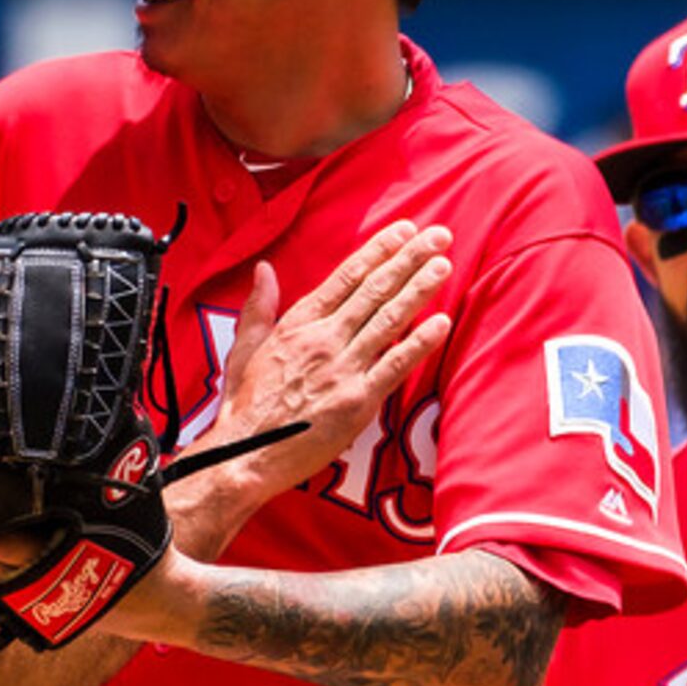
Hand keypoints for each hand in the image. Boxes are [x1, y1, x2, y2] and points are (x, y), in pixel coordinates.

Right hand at [174, 221, 452, 532]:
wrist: (244, 455)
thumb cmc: (245, 406)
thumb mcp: (243, 348)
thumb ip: (258, 306)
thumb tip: (264, 269)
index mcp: (298, 324)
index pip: (346, 277)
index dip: (379, 250)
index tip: (404, 230)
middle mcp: (324, 339)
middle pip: (375, 290)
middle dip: (410, 259)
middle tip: (438, 235)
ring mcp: (342, 369)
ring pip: (389, 320)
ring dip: (420, 289)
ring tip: (444, 265)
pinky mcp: (357, 401)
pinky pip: (395, 366)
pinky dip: (419, 342)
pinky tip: (441, 322)